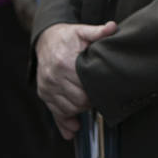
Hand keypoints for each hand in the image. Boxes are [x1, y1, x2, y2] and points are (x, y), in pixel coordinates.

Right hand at [36, 21, 116, 138]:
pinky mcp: (43, 93)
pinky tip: (73, 129)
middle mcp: (53, 77)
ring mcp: (47, 87)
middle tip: (100, 98)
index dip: (96, 92)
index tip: (105, 90)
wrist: (46, 39)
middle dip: (90, 102)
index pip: (83, 88)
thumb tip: (113, 27)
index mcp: (64, 64)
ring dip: (79, 111)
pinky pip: (54, 112)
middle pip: (77, 101)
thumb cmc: (68, 37)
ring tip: (90, 104)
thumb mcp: (83, 31)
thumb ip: (98, 31)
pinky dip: (64, 122)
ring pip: (67, 109)